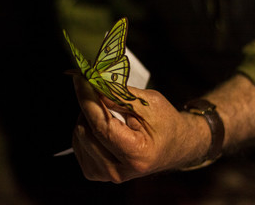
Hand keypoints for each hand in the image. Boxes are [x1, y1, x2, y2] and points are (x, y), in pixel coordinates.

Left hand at [72, 76, 210, 182]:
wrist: (175, 146)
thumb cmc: (167, 125)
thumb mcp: (151, 104)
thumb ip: (121, 96)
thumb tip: (94, 85)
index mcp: (137, 155)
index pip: (101, 126)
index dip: (88, 99)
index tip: (81, 78)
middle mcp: (118, 171)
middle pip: (86, 131)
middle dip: (90, 106)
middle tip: (101, 91)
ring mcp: (106, 175)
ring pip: (79, 136)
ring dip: (88, 117)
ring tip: (110, 113)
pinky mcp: (96, 172)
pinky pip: (79, 143)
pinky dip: (87, 127)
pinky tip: (104, 125)